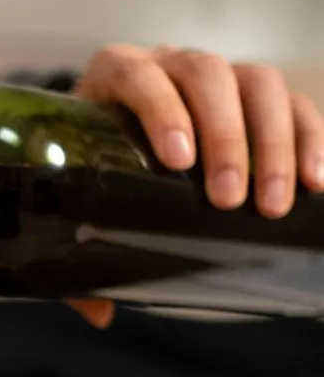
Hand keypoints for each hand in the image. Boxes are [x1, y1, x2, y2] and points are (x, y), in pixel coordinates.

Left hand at [66, 44, 323, 330]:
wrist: (110, 148)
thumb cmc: (90, 174)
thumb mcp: (77, 204)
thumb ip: (77, 254)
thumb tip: (100, 312)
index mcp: (114, 77)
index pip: (137, 76)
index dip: (160, 109)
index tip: (177, 160)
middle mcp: (169, 64)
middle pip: (207, 75)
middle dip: (225, 138)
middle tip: (228, 199)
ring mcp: (219, 74)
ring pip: (259, 83)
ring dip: (273, 144)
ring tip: (273, 205)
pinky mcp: (258, 95)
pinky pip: (294, 103)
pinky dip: (309, 139)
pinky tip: (316, 183)